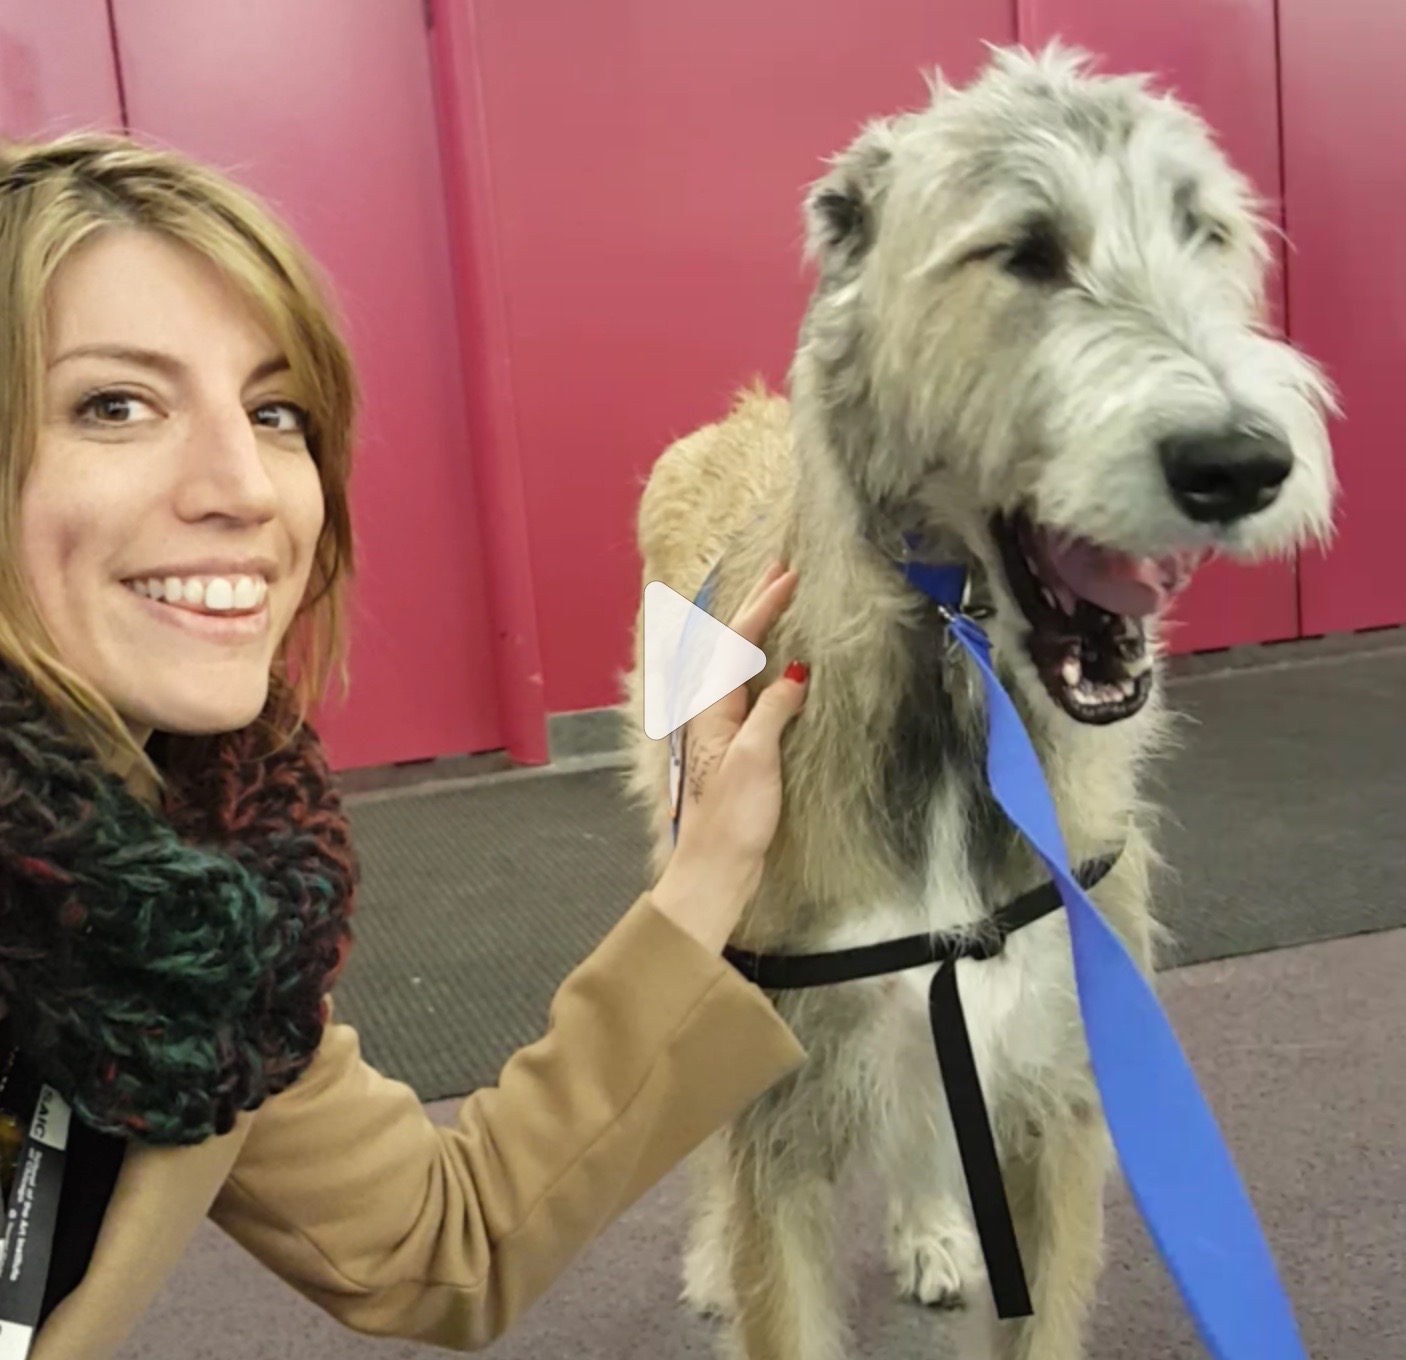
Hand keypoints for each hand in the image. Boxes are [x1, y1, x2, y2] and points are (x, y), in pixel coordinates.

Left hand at [649, 563, 807, 952]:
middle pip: (732, 645)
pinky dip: (761, 662)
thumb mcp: (756, 758)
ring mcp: (721, 727)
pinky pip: (747, 686)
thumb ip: (773, 711)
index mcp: (712, 708)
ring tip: (776, 600)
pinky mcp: (734, 746)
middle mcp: (711, 711)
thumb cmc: (732, 817)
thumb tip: (796, 672)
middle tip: (781, 569)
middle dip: (756, 605)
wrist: (716, 866)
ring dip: (756, 628)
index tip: (788, 577)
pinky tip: (775, 663)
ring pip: (738, 662)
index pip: (738, 643)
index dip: (763, 607)